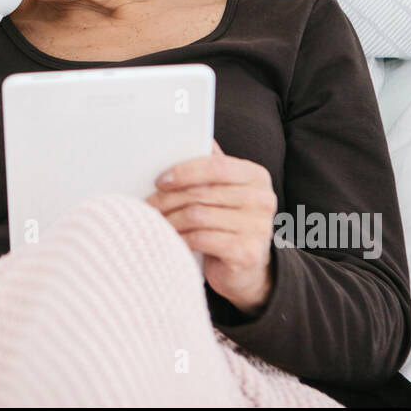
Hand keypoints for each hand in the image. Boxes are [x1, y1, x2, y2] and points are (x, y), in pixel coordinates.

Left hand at [145, 137, 276, 313]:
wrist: (247, 271)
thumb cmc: (228, 225)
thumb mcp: (223, 193)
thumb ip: (211, 167)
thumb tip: (187, 139)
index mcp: (256, 177)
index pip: (217, 166)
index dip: (185, 171)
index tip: (160, 179)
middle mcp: (262, 200)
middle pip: (203, 192)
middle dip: (168, 198)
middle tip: (147, 205)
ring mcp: (258, 227)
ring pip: (198, 216)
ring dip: (170, 219)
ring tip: (155, 222)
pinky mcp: (247, 252)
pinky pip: (202, 239)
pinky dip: (180, 239)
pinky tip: (170, 240)